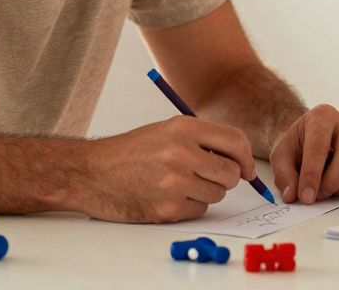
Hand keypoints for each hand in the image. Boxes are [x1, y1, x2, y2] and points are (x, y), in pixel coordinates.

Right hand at [80, 115, 256, 222]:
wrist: (91, 173)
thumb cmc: (131, 152)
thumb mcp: (166, 131)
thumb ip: (203, 139)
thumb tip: (241, 160)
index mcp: (183, 128)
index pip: (236, 141)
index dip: (247, 157)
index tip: (247, 169)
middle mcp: (181, 152)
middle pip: (231, 173)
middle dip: (227, 178)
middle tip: (210, 177)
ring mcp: (174, 182)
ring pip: (217, 194)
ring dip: (206, 193)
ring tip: (180, 184)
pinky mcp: (167, 208)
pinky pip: (199, 210)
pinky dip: (190, 206)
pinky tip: (168, 196)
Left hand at [269, 104, 338, 203]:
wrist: (311, 138)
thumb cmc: (297, 145)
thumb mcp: (281, 155)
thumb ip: (283, 174)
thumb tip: (292, 195)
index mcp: (322, 116)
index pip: (319, 146)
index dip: (312, 175)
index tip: (306, 196)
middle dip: (333, 182)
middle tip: (319, 196)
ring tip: (328, 190)